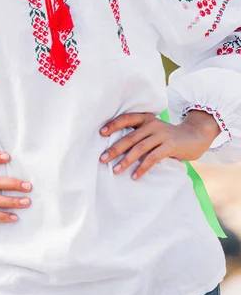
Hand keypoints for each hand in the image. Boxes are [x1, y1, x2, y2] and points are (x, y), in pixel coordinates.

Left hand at [99, 110, 220, 180]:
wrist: (195, 136)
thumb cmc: (168, 136)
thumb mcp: (153, 130)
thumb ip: (139, 134)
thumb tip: (115, 148)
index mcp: (146, 119)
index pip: (126, 119)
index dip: (113, 125)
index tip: (101, 133)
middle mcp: (152, 124)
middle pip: (130, 137)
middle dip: (115, 149)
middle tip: (102, 158)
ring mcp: (162, 135)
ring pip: (139, 148)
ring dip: (126, 160)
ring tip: (115, 170)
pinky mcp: (170, 146)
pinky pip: (152, 158)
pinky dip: (142, 168)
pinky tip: (135, 176)